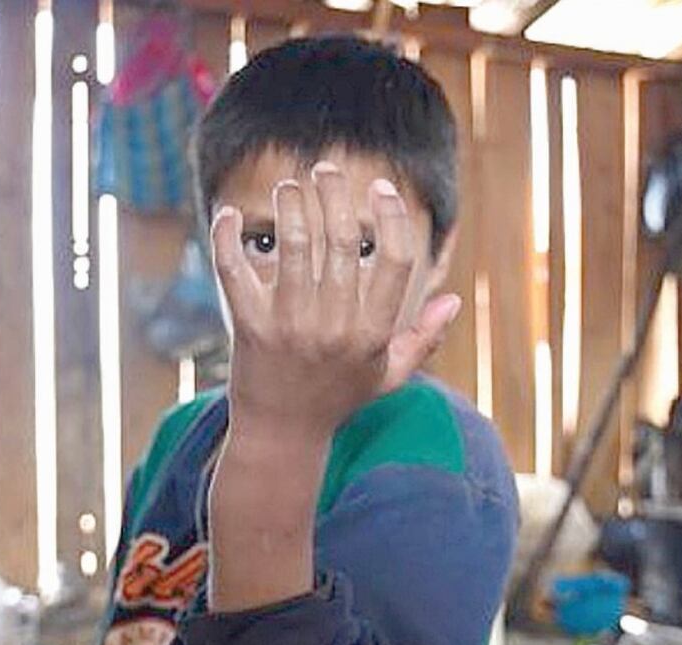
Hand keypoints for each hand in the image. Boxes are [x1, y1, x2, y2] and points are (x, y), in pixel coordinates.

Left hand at [211, 162, 461, 442]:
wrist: (281, 437)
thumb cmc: (337, 401)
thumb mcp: (388, 376)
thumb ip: (423, 338)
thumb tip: (454, 299)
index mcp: (373, 333)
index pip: (397, 260)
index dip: (393, 216)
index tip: (382, 189)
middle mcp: (335, 326)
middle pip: (342, 239)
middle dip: (335, 192)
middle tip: (327, 169)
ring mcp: (290, 326)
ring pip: (295, 244)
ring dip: (292, 203)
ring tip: (291, 186)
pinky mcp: (249, 328)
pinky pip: (235, 270)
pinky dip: (227, 237)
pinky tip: (228, 215)